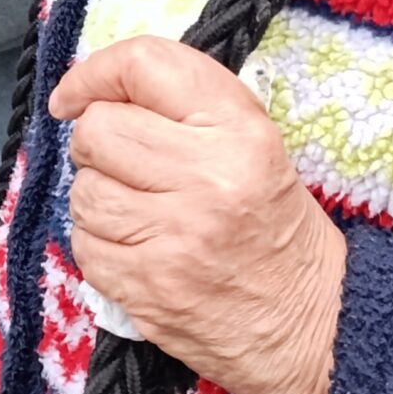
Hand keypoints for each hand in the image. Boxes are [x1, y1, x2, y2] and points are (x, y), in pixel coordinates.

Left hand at [52, 36, 344, 393]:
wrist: (318, 327)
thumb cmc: (279, 229)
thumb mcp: (257, 145)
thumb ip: (187, 106)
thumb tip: (98, 89)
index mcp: (239, 132)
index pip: (144, 66)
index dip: (94, 73)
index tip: (74, 94)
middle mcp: (207, 178)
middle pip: (97, 129)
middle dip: (98, 142)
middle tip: (126, 164)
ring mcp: (174, 237)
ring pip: (83, 189)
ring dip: (99, 196)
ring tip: (139, 210)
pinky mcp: (148, 288)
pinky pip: (84, 245)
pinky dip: (99, 245)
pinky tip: (137, 248)